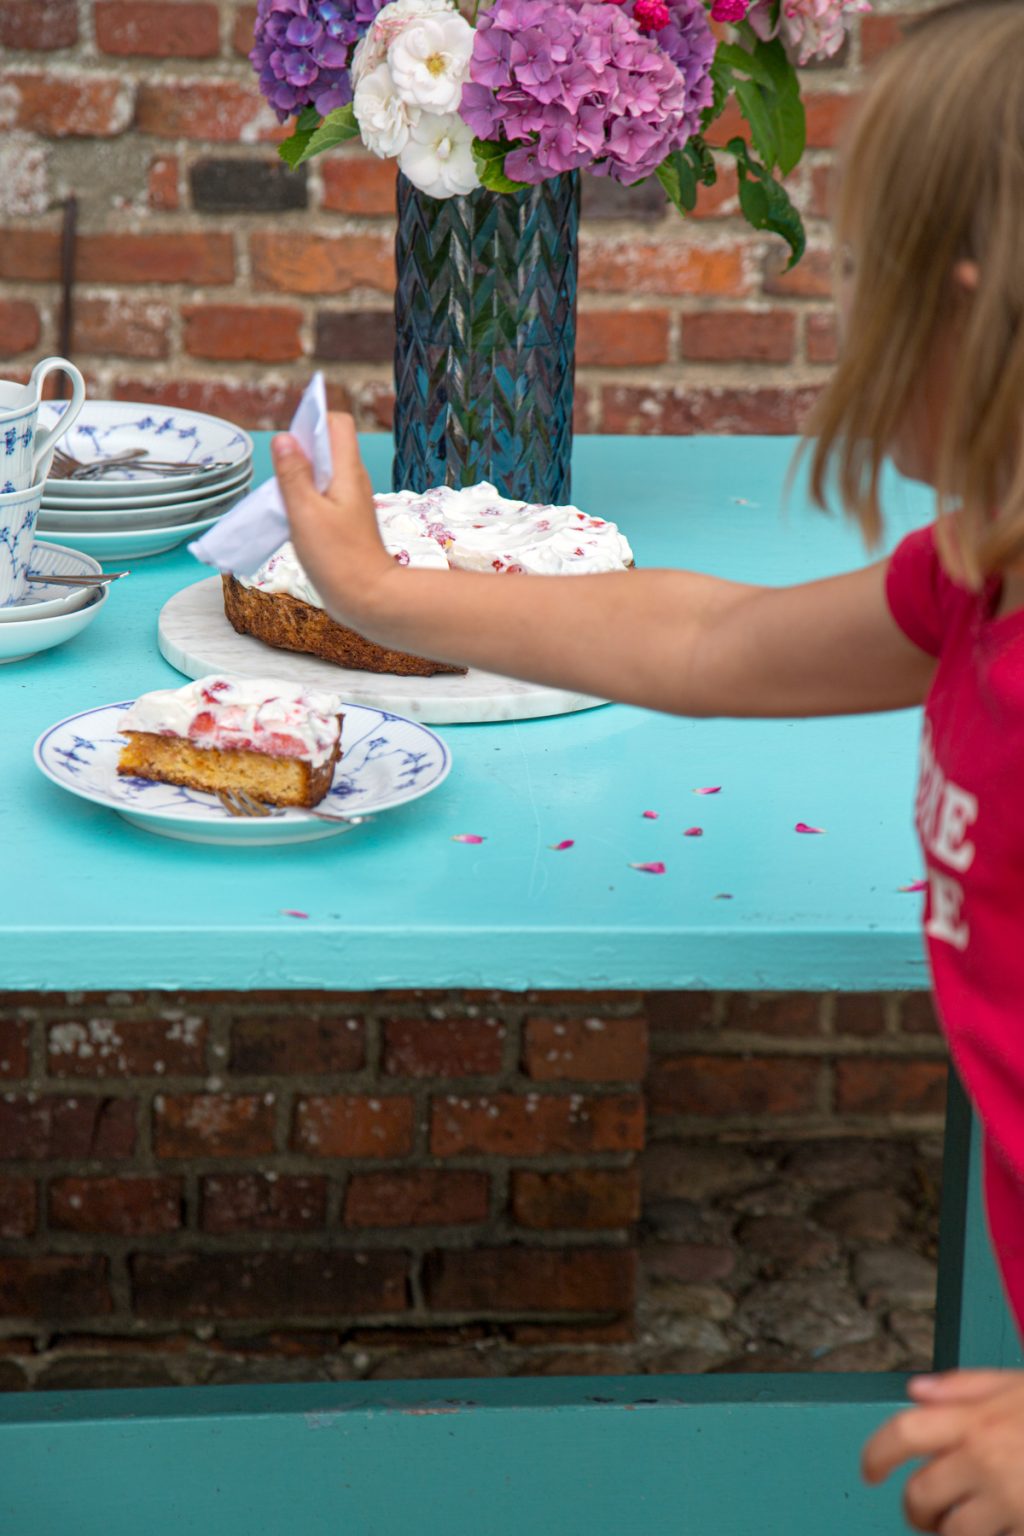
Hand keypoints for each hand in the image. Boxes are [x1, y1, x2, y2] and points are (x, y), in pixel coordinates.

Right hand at [272, 413, 395, 626]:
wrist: (368, 598)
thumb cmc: (339, 558)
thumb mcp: (305, 512)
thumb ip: (293, 475)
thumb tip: (284, 439)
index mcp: (347, 471)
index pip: (337, 423)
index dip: (313, 421)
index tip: (290, 439)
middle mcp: (352, 481)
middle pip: (327, 446)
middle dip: (300, 449)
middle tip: (281, 471)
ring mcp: (349, 501)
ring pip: (322, 472)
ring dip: (300, 475)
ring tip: (283, 495)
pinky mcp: (344, 521)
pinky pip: (321, 495)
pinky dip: (304, 497)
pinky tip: (291, 515)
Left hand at [863, 1370, 1023, 1533]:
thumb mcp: (1014, 1387)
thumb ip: (964, 1386)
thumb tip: (917, 1390)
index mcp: (976, 1420)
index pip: (905, 1432)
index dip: (877, 1453)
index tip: (870, 1471)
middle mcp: (985, 1460)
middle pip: (920, 1494)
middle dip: (917, 1507)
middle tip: (928, 1508)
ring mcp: (1007, 1501)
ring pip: (951, 1532)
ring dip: (951, 1530)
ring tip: (967, 1519)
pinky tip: (999, 1526)